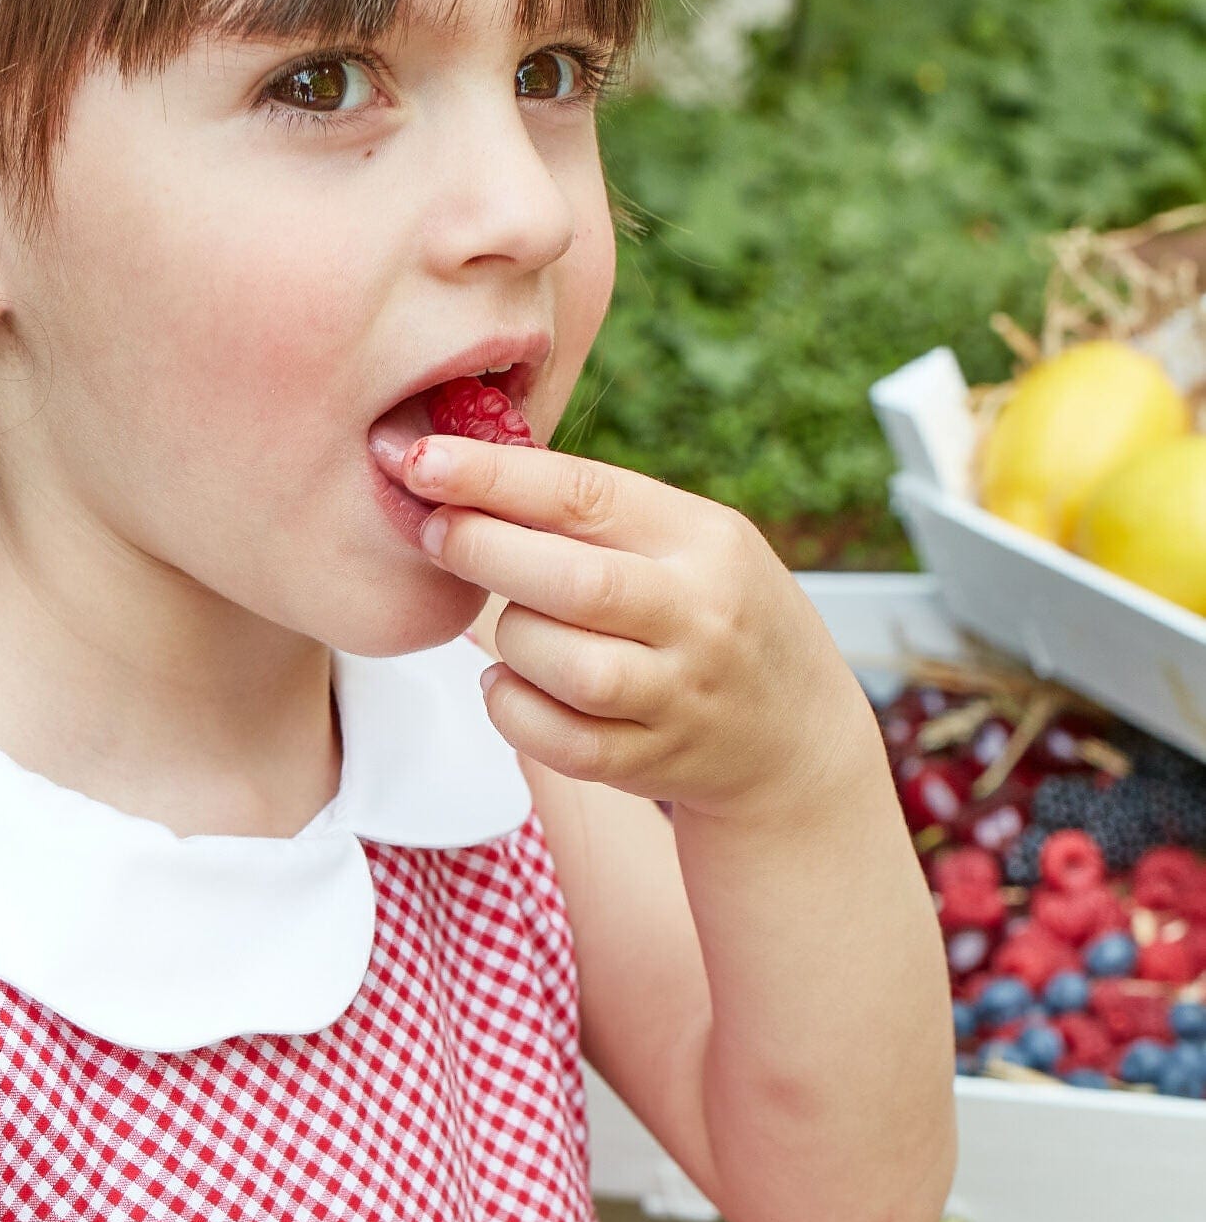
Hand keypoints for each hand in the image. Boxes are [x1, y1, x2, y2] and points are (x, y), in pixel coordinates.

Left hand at [399, 432, 874, 826]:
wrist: (795, 732)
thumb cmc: (714, 612)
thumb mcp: (691, 542)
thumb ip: (599, 514)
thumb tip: (470, 473)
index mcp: (705, 540)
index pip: (589, 496)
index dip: (496, 477)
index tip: (425, 460)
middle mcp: (699, 616)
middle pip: (571, 582)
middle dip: (482, 549)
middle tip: (433, 530)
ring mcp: (678, 695)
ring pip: (563, 665)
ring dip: (510, 639)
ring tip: (509, 624)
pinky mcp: (652, 761)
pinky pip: (559, 739)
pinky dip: (513, 708)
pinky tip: (511, 684)